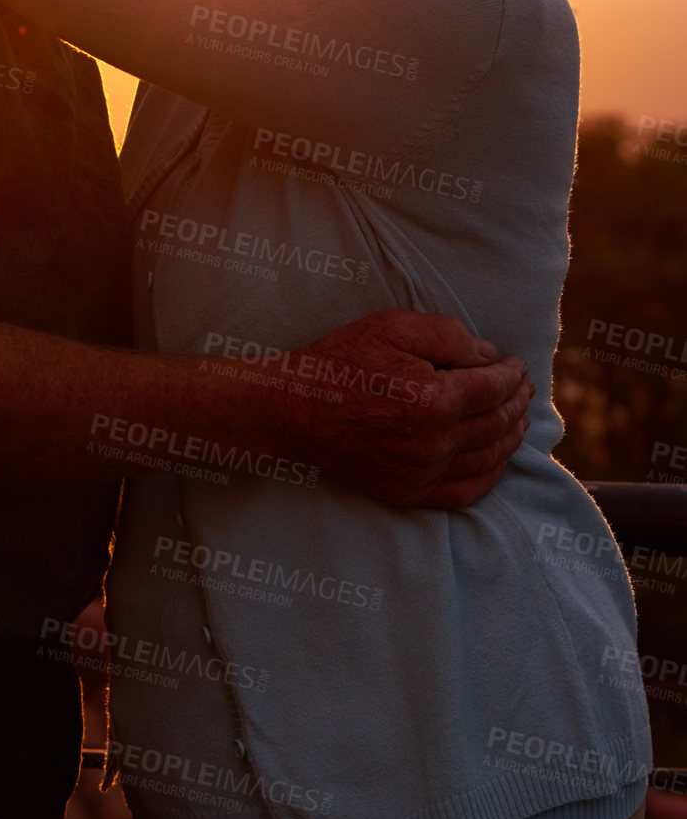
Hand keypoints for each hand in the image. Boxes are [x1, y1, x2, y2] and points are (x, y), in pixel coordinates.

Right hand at [287, 309, 533, 509]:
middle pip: (498, 423)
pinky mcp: (409, 492)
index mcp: (434, 399)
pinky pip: (466, 491)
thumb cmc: (341, 361)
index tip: (517, 364)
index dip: (513, 374)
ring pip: (489, 458)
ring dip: (512, 436)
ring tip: (519, 418)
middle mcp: (435, 442)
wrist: (294, 408)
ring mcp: (422, 472)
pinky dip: (490, 475)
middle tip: (524, 387)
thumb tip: (489, 356)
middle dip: (517, 401)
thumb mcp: (392, 326)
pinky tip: (497, 458)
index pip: (495, 388)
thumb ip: (448, 336)